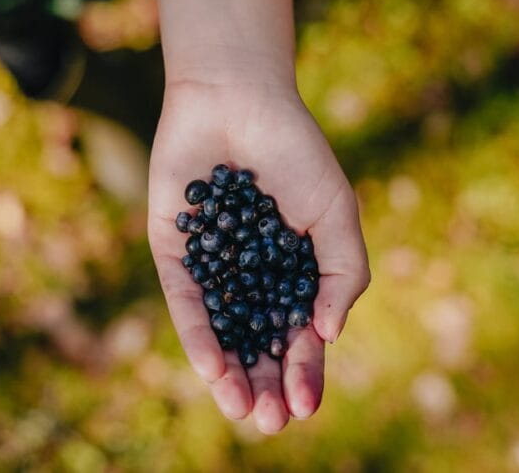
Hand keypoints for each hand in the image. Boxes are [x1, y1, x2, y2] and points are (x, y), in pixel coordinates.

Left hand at [148, 81, 369, 432]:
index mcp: (292, 273)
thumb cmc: (296, 152)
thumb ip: (343, 273)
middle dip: (266, 383)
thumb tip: (329, 334)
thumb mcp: (336, 213)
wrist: (239, 98)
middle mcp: (250, 277)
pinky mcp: (175, 253)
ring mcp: (212, 268)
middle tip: (270, 420)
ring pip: (221, 332)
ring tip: (242, 408)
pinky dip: (198, 334)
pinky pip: (186, 300)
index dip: (304, 372)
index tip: (305, 406)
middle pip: (257, 343)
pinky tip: (212, 367)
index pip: (299, 335)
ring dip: (231, 373)